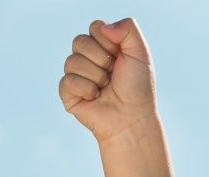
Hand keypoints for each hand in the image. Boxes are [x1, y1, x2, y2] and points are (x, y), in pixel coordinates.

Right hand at [59, 17, 160, 143]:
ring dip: (96, 76)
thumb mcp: (140, 53)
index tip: (120, 56)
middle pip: (79, 41)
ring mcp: (76, 74)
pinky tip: (95, 97)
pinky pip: (67, 80)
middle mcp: (88, 58)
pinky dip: (86, 89)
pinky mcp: (68, 93)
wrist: (132, 117)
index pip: (95, 28)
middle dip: (101, 59)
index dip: (108, 42)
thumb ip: (128, 29)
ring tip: (106, 87)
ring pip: (72, 61)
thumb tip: (103, 28)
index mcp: (104, 46)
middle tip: (112, 74)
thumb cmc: (137, 87)